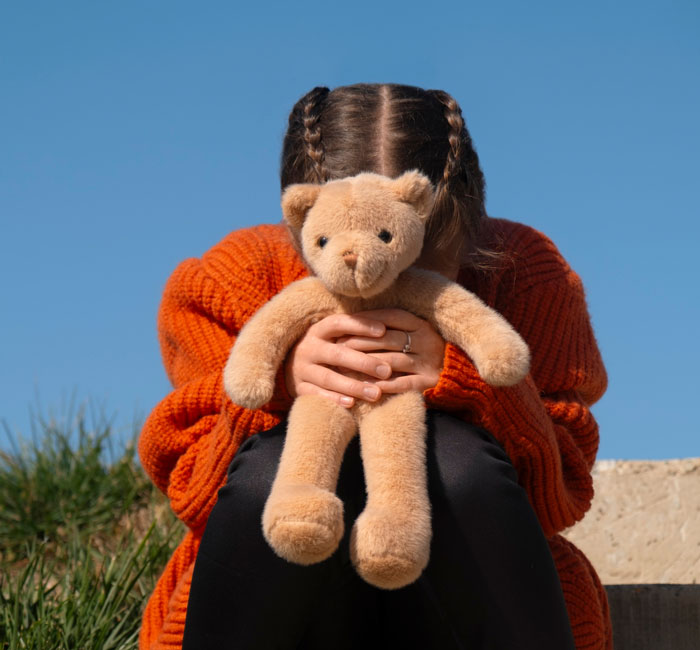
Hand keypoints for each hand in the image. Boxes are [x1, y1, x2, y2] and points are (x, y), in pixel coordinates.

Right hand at [285, 309, 444, 407]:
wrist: (291, 367)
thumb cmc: (325, 348)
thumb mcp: (334, 336)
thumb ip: (355, 333)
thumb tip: (390, 327)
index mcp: (319, 330)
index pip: (339, 323)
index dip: (361, 325)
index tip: (383, 330)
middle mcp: (308, 348)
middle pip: (337, 354)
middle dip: (363, 362)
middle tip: (387, 370)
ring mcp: (302, 369)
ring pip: (328, 378)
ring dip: (353, 386)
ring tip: (376, 393)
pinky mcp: (299, 389)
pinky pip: (316, 395)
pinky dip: (334, 399)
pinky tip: (352, 404)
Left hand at [339, 309, 444, 395]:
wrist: (457, 377)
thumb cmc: (422, 353)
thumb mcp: (411, 334)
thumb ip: (389, 328)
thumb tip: (352, 324)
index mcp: (420, 323)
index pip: (389, 317)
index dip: (365, 322)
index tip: (342, 327)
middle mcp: (427, 339)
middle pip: (387, 339)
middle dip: (359, 343)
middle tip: (337, 348)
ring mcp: (429, 361)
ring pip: (392, 360)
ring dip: (365, 365)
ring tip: (343, 368)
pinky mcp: (430, 381)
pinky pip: (402, 383)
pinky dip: (382, 385)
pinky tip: (364, 386)